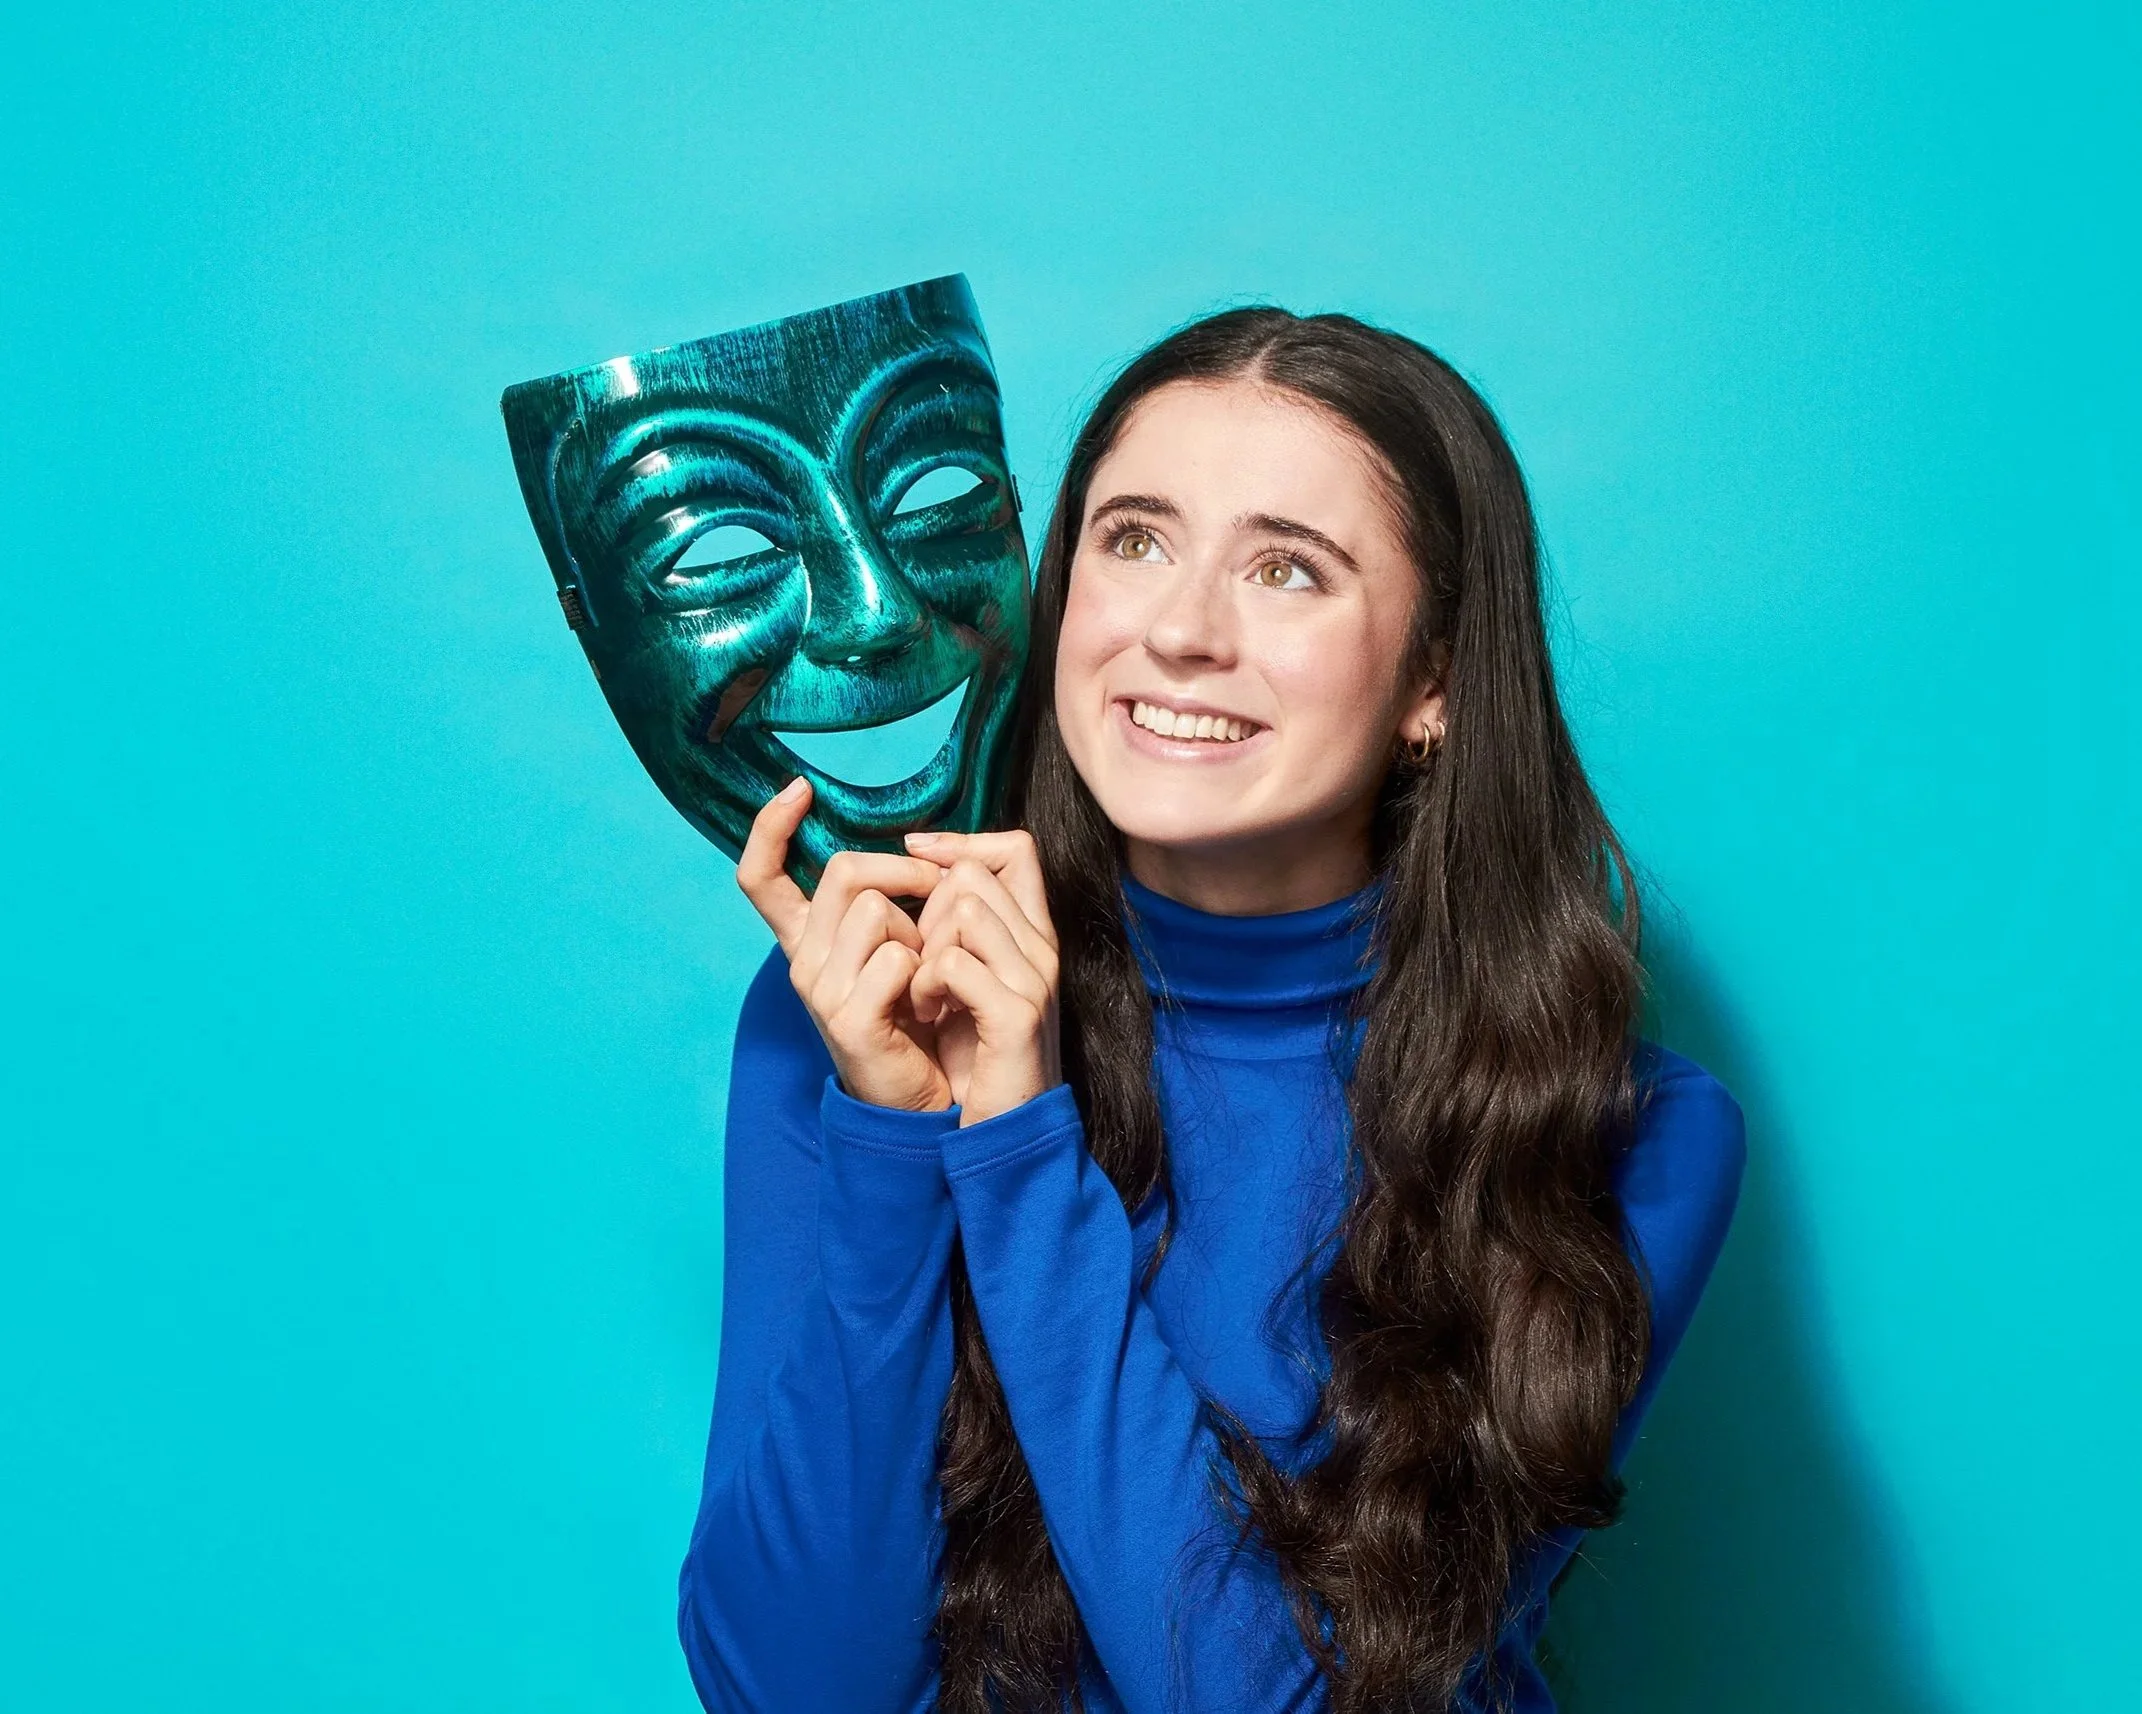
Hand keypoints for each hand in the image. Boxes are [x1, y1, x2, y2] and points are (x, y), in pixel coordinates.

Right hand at [737, 779, 951, 1112]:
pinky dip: (928, 970)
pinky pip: (897, 957)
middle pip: (842, 870)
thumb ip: (895, 900)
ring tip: (927, 972)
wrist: (926, 1096)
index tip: (797, 790)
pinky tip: (930, 1001)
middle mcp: (803, 961)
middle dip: (903, 871)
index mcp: (809, 940)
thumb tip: (916, 842)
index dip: (769, 829)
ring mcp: (819, 990)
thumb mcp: (902, 947)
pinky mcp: (847, 1018)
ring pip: (875, 909)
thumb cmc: (921, 1014)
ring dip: (920, 930)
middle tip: (938, 893)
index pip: (761, 877)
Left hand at [902, 829, 1062, 1126]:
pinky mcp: (1017, 1015)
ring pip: (964, 909)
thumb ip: (959, 927)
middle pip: (974, 876)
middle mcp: (1042, 948)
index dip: (961, 845)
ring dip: (923, 949)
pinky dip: (925, 984)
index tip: (919, 859)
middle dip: (926, 912)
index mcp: (1033, 934)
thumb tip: (928, 866)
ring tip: (919, 991)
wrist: (1003, 1129)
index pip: (1017, 848)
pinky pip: (954, 963)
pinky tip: (923, 1012)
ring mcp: (1034, 979)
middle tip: (916, 962)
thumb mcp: (968, 978)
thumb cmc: (976, 1054)